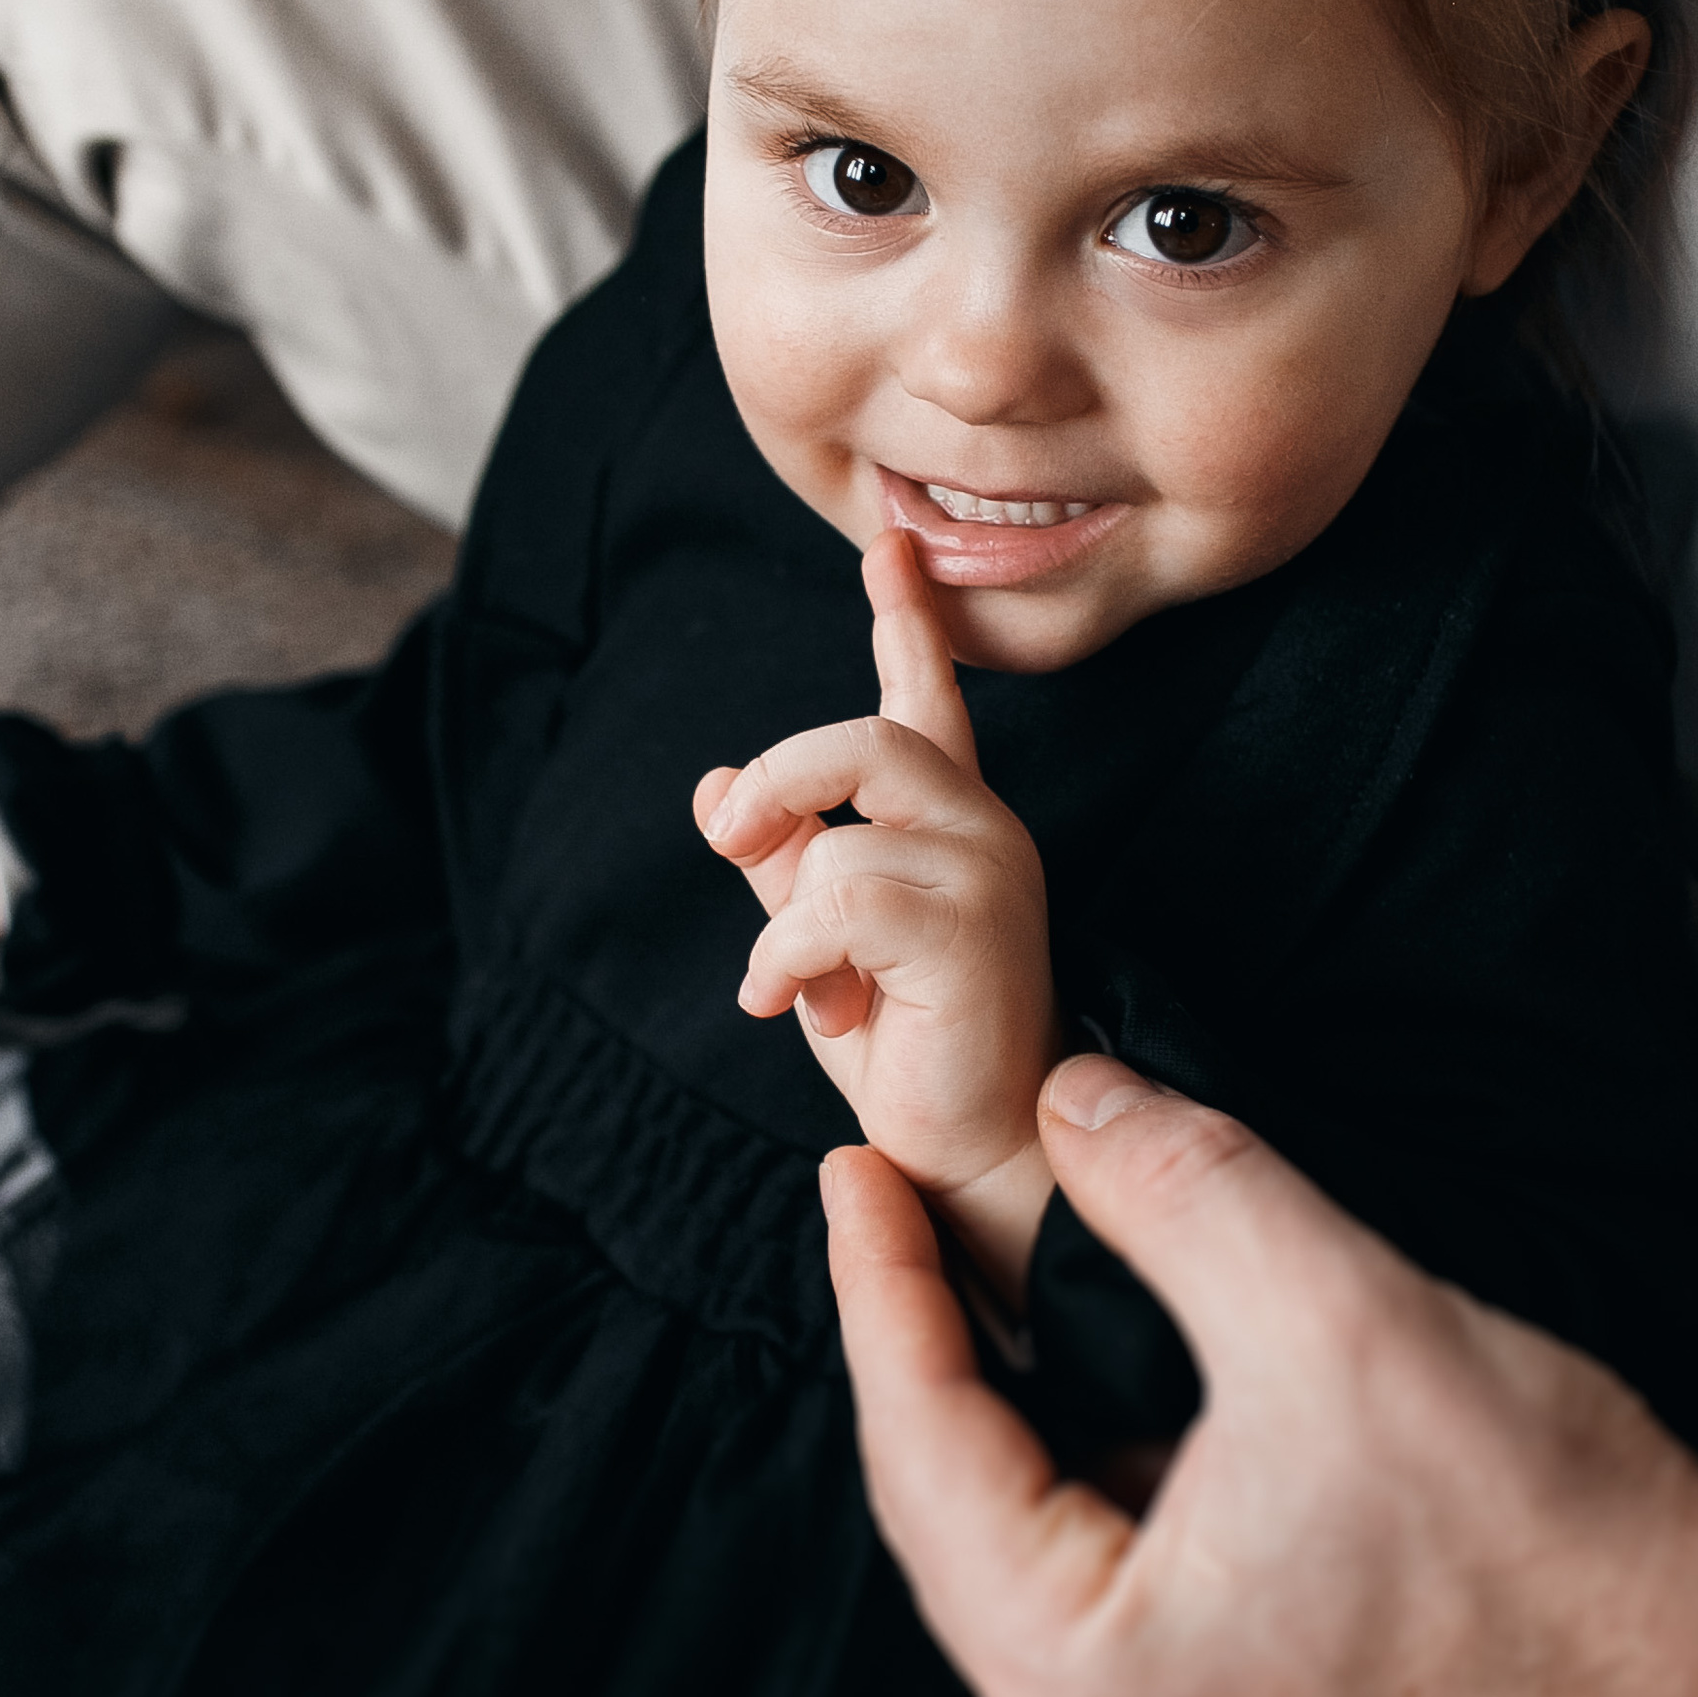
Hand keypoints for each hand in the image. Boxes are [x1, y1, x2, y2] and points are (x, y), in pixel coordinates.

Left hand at [698, 530, 1061, 1299]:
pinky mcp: (972, 929)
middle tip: (731, 840)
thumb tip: (710, 787)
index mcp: (948, 823)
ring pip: (843, 825)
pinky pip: (839, 896)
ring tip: (795, 987)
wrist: (969, 1154)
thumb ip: (778, 864)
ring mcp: (987, 874)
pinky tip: (798, 1008)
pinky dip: (787, 956)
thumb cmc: (908, 1052)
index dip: (908, 618)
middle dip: (780, 779)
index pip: (927, 698)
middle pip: (868, 736)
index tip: (889, 541)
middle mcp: (981, 830)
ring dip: (784, 918)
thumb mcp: (821, 946)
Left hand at [826, 1057, 1697, 1696]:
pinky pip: (1107, 1592)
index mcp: (1080, 1684)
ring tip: (976, 1264)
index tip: (847, 1168)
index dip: (879, 1289)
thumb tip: (1066, 1094)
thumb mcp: (1333, 1317)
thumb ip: (1174, 1186)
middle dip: (930, 1345)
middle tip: (893, 1200)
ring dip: (1010, 1410)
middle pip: (951, 1513)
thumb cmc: (1554, 1535)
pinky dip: (1090, 1473)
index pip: (918, 1448)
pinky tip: (1096, 1372)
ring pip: (1027, 1552)